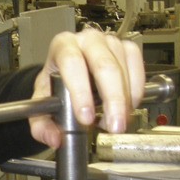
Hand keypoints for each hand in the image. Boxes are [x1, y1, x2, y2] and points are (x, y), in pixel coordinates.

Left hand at [29, 28, 144, 148]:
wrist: (68, 73)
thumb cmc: (55, 84)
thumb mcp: (41, 104)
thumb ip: (41, 125)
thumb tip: (54, 138)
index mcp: (62, 46)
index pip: (71, 62)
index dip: (80, 91)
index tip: (86, 117)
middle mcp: (87, 40)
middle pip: (104, 65)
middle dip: (112, 100)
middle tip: (114, 127)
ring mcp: (110, 43)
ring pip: (123, 69)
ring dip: (124, 101)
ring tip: (115, 122)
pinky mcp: (128, 50)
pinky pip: (138, 69)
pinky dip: (136, 92)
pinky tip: (127, 107)